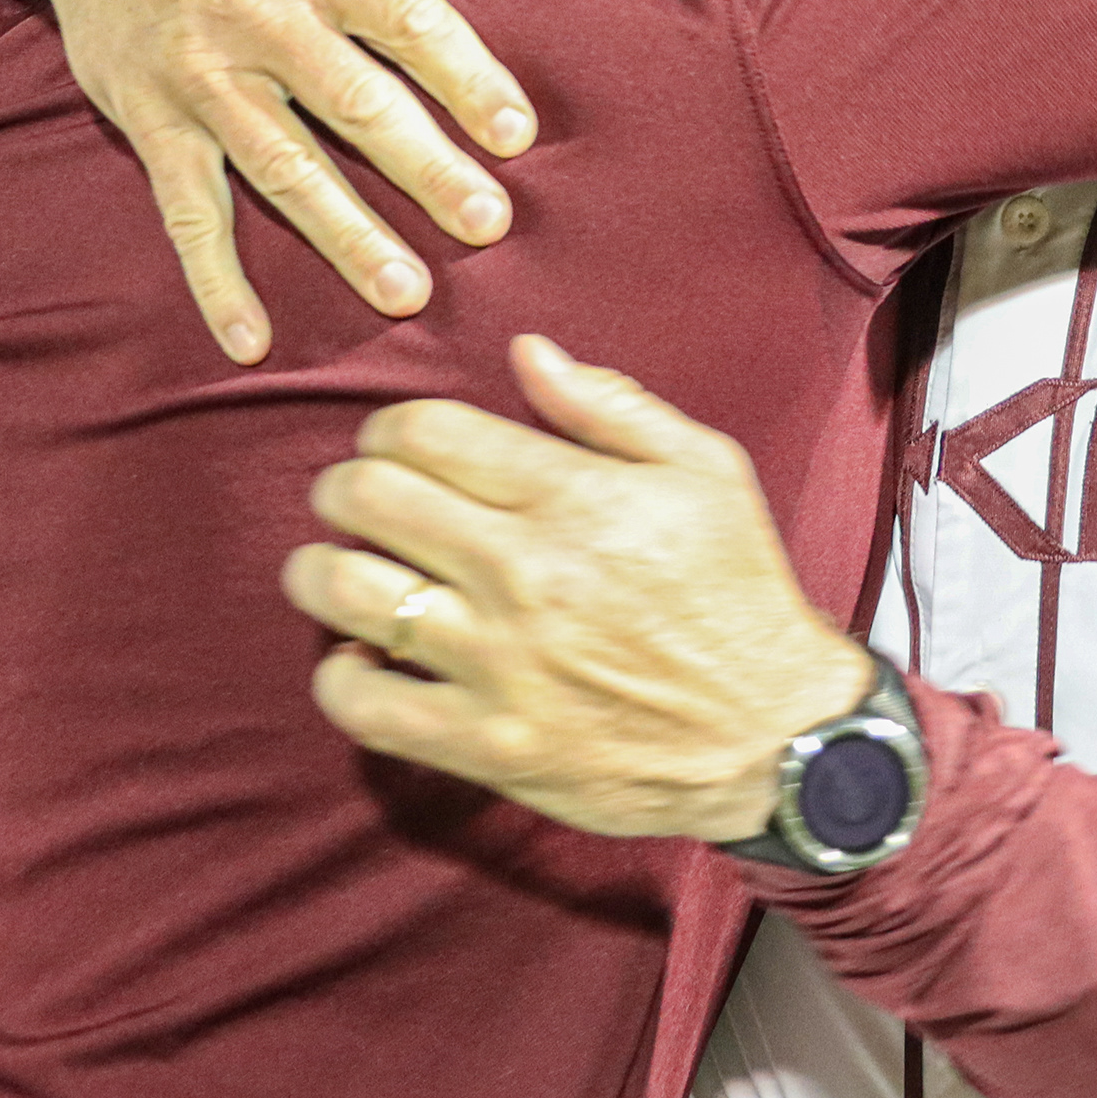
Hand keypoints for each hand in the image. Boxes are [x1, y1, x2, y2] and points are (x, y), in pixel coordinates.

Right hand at [0, 0, 537, 364]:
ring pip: (282, 170)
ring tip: (405, 292)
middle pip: (355, 105)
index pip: (404, 19)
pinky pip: (187, 211)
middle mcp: (258, 20)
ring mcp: (201, 80)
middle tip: (488, 225)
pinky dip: (215, 280)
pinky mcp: (151, 121)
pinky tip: (252, 340)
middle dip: (425, 169)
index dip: (464, 75)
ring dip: (344, 236)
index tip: (516, 133)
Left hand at [284, 335, 872, 841]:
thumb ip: (610, 404)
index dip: (387, 428)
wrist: (777, 735)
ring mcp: (501, 664)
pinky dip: (342, 677)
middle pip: (367, 499)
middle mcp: (525, 574)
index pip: (422, 433)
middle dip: (344, 487)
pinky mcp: (490, 745)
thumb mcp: (706, 470)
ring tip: (337, 570)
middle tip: (358, 501)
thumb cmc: (740, 592)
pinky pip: (365, 706)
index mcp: (573, 497)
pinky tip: (366, 659)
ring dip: (319, 571)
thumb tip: (525, 352)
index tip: (396, 446)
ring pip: (346, 593)